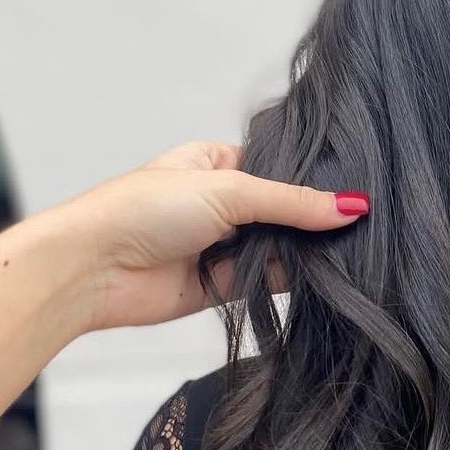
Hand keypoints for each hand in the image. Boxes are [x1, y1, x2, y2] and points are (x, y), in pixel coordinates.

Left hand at [55, 141, 367, 330]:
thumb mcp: (227, 190)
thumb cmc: (141, 210)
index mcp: (217, 162)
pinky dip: (291, 281)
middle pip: (283, 210)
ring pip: (278, 247)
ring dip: (303, 252)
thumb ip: (292, 202)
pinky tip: (324, 276)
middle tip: (359, 225)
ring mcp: (221, 245)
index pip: (279, 167)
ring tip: (349, 251)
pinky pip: (266, 282)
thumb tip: (351, 206)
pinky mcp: (220, 286)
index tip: (356, 189)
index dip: (313, 179)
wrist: (91, 270)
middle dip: (312, 220)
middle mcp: (221, 203)